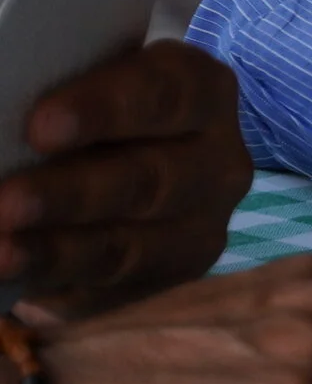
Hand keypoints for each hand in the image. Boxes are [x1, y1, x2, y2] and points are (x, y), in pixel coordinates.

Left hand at [0, 41, 254, 314]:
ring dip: (56, 253)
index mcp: (203, 91)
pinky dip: (60, 292)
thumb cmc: (97, 110)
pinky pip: (114, 295)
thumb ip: (57, 98)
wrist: (128, 159)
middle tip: (5, 204)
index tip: (39, 128)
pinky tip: (17, 286)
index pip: (163, 95)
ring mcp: (202, 226)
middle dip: (71, 195)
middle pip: (149, 181)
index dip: (102, 111)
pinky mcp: (172, 280)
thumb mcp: (90, 88)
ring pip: (130, 248)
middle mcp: (219, 161)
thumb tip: (4, 108)